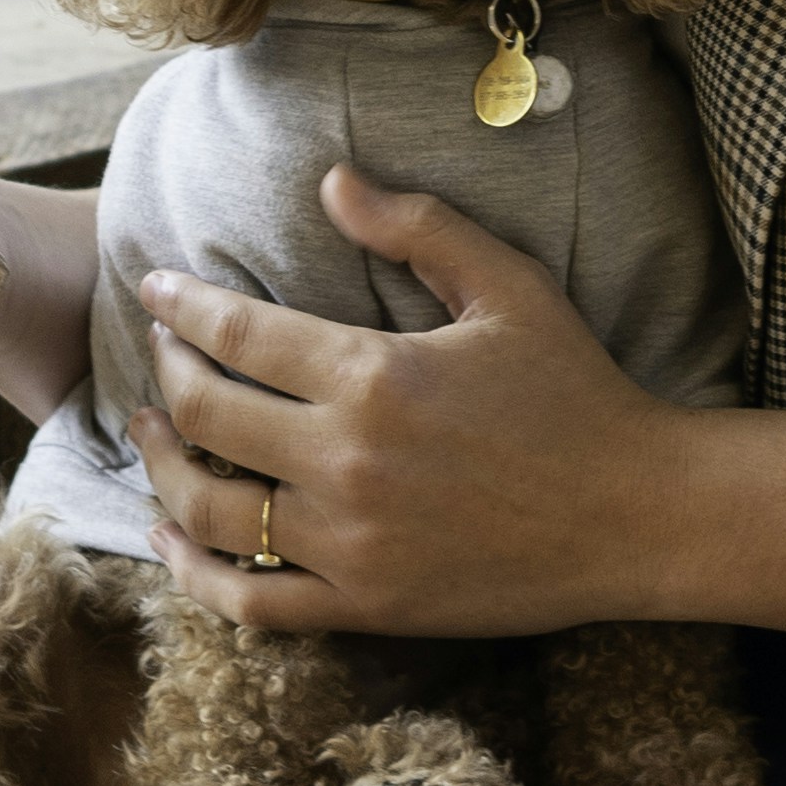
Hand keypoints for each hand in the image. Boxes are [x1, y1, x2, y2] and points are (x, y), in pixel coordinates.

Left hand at [137, 172, 705, 641]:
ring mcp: (350, 545)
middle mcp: (347, 462)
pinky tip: (172, 539)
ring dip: (159, 468)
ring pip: (209, 512)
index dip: (182, 305)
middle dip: (164, 373)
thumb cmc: (575, 391)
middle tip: (157, 349)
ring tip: (147, 434)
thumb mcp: (509, 286)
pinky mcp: (364, 607)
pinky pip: (249, 602)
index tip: (155, 286)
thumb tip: (330, 178)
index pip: (237, 333)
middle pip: (204, 416)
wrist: (638, 514)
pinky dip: (194, 574)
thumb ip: (418, 226)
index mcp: (374, 376)